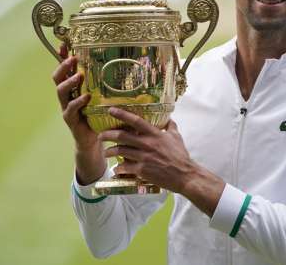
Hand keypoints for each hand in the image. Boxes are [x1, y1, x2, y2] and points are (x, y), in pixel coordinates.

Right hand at [53, 45, 104, 183]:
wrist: (94, 141)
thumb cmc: (101, 116)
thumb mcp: (104, 97)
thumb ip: (109, 85)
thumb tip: (128, 67)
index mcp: (74, 88)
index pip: (65, 69)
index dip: (62, 57)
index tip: (64, 43)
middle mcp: (67, 96)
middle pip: (57, 77)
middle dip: (63, 66)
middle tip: (72, 58)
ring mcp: (66, 108)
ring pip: (60, 91)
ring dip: (69, 82)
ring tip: (79, 75)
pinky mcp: (70, 120)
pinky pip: (70, 109)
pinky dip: (77, 102)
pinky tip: (86, 97)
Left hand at [100, 108, 225, 216]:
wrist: (184, 175)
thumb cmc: (181, 156)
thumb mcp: (177, 138)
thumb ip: (171, 127)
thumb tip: (169, 118)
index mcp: (155, 134)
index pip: (136, 121)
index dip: (122, 114)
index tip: (111, 110)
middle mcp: (147, 144)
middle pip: (122, 136)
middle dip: (108, 134)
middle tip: (101, 135)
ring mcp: (143, 157)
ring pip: (120, 151)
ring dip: (110, 151)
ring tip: (106, 152)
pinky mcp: (142, 170)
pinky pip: (125, 167)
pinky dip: (119, 168)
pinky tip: (117, 169)